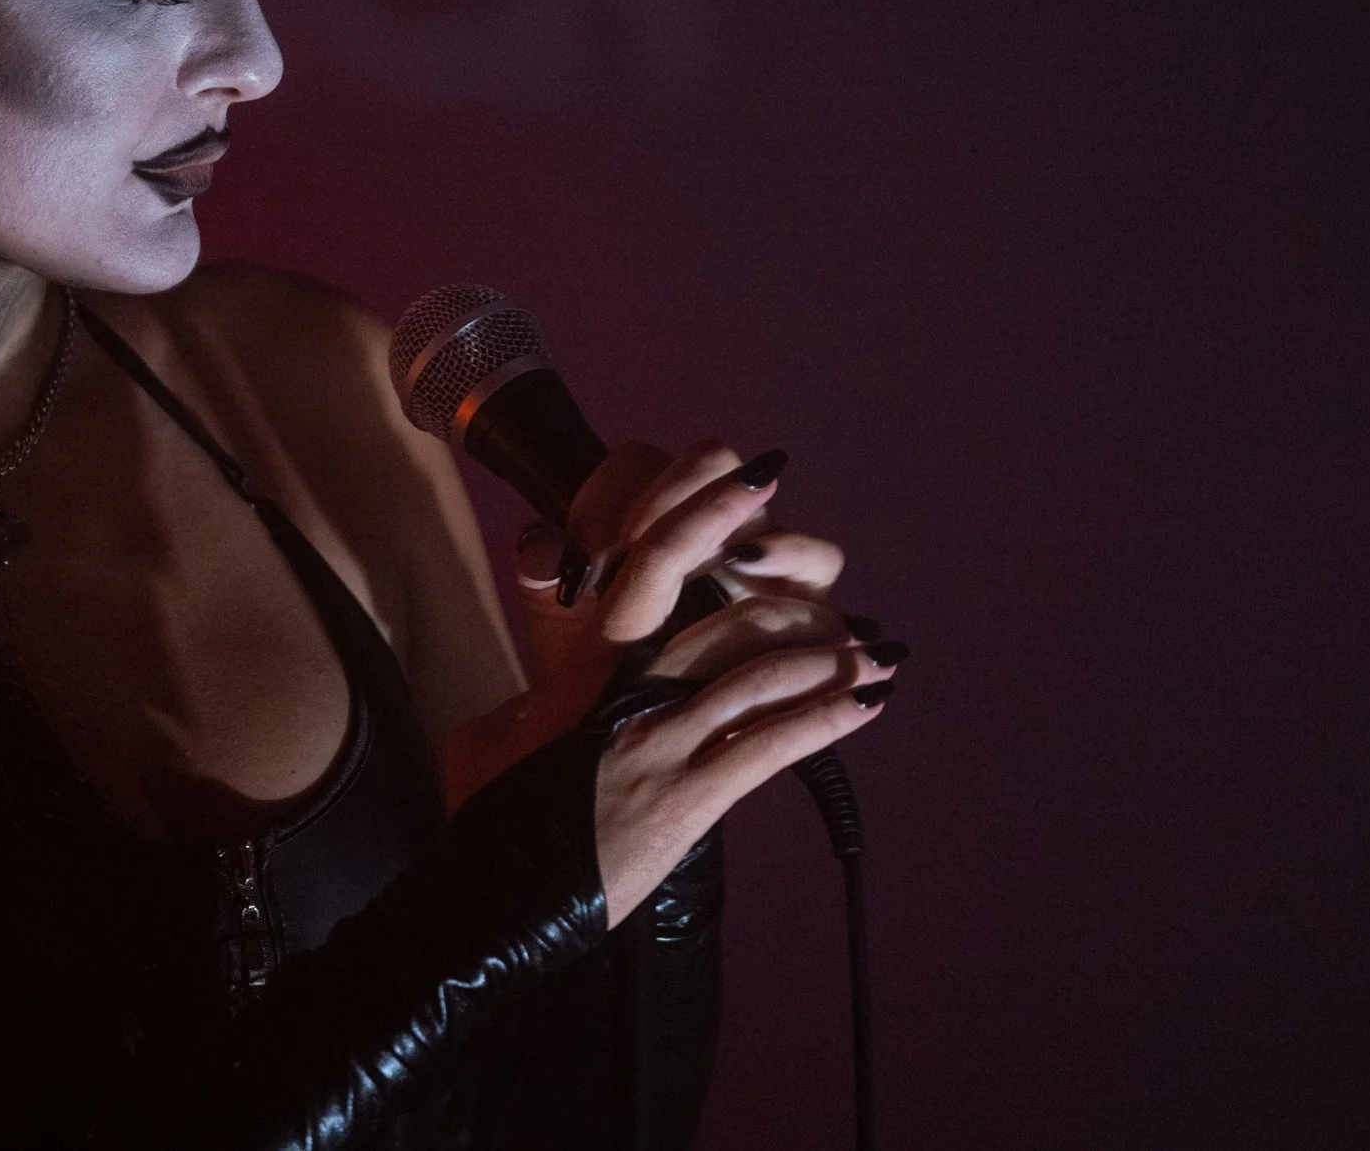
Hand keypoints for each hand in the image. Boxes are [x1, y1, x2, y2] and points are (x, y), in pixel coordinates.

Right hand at [445, 440, 880, 820]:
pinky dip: (826, 720)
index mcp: (586, 665)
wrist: (489, 894)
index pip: (646, 559)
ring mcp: (659, 740)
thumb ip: (527, 704)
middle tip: (814, 540)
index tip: (745, 475)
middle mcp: (627, 688)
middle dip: (766, 557)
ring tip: (880, 651)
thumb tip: (531, 702)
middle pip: (711, 598)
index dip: (698, 508)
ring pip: (757, 668)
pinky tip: (869, 704)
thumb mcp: (492, 738)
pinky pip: (768, 746)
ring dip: (829, 656)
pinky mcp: (686, 798)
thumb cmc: (490, 817)